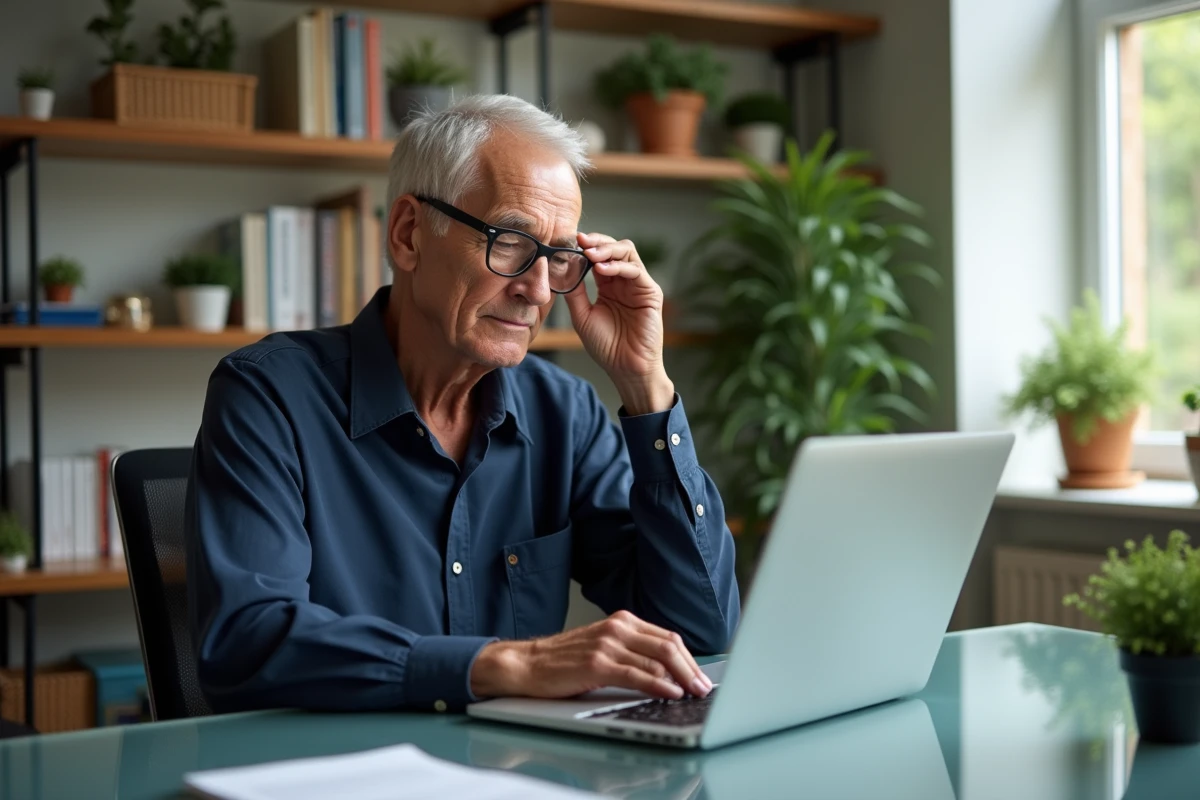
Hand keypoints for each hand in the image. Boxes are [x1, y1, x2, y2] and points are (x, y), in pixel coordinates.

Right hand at [470, 610, 712, 699]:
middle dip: (690, 669)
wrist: (528, 664)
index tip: (701, 676)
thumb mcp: (604, 648)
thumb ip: (632, 652)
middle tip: (703, 688)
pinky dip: (658, 685)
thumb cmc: (565, 661)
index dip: (689, 659)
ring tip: (692, 694)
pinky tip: (670, 693)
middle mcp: (617, 628)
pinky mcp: (596, 664)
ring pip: (656, 660)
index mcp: (622, 621)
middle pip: (668, 646)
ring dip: (680, 679)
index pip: (667, 637)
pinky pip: (637, 675)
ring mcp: (607, 644)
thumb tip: (669, 672)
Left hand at [564, 233, 673, 413]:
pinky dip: (618, 266)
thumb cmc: (606, 346)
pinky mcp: (650, 292)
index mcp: (608, 286)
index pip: (599, 256)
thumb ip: (574, 291)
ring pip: (627, 252)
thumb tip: (562, 266)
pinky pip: (636, 270)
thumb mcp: (582, 315)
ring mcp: (638, 285)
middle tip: (581, 242)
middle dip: (597, 242)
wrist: (625, 368)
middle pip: (615, 248)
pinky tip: (602, 269)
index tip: (570, 242)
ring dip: (607, 250)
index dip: (586, 247)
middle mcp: (624, 282)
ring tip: (590, 255)